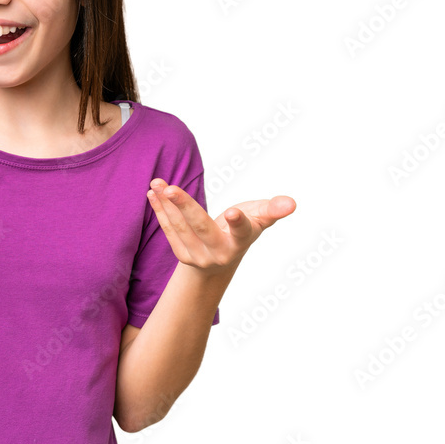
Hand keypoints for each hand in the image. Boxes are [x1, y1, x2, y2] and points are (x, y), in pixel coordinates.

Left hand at [146, 179, 295, 276]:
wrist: (220, 261)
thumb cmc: (242, 230)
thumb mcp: (260, 220)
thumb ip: (273, 210)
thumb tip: (291, 203)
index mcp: (241, 242)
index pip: (241, 231)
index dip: (238, 222)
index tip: (233, 211)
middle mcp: (219, 253)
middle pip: (201, 227)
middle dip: (185, 207)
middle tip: (170, 188)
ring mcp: (198, 256)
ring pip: (180, 227)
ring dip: (166, 203)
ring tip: (157, 182)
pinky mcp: (181, 254)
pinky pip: (169, 229)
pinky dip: (160, 210)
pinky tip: (152, 193)